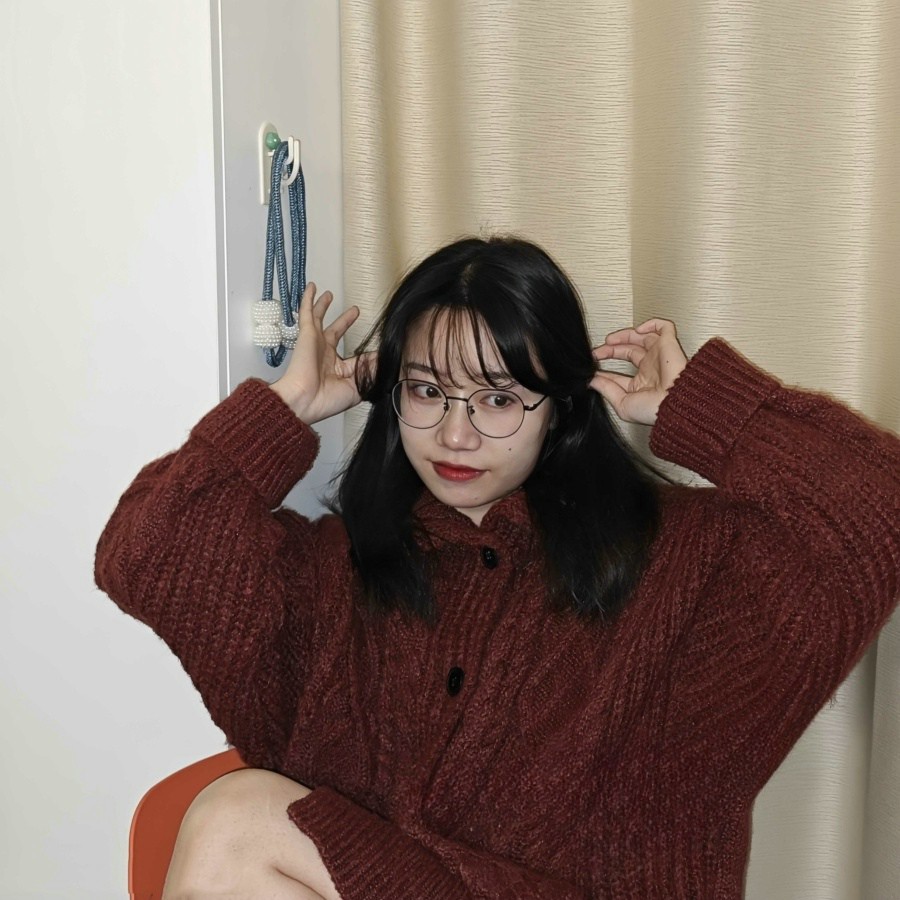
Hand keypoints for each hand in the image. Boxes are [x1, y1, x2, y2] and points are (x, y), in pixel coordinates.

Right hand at [270, 283, 374, 424]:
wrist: (306, 400)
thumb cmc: (327, 400)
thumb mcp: (357, 386)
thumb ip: (371, 371)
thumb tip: (384, 358)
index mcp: (338, 370)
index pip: (356, 358)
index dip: (369, 356)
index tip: (381, 351)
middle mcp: (325, 355)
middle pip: (336, 333)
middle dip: (345, 321)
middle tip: (354, 311)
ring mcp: (315, 343)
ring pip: (320, 319)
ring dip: (323, 306)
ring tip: (328, 294)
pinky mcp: (307, 334)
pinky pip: (307, 312)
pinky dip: (308, 299)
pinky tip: (312, 287)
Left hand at [589, 318, 686, 424]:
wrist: (674, 403)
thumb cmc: (655, 409)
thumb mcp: (622, 404)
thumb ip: (607, 390)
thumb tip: (592, 381)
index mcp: (642, 384)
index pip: (620, 372)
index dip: (605, 369)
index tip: (592, 369)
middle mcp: (651, 368)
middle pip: (628, 351)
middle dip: (611, 349)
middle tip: (597, 352)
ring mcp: (659, 355)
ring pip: (641, 337)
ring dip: (623, 335)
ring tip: (609, 340)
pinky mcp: (669, 344)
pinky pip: (664, 327)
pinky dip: (651, 324)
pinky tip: (638, 330)